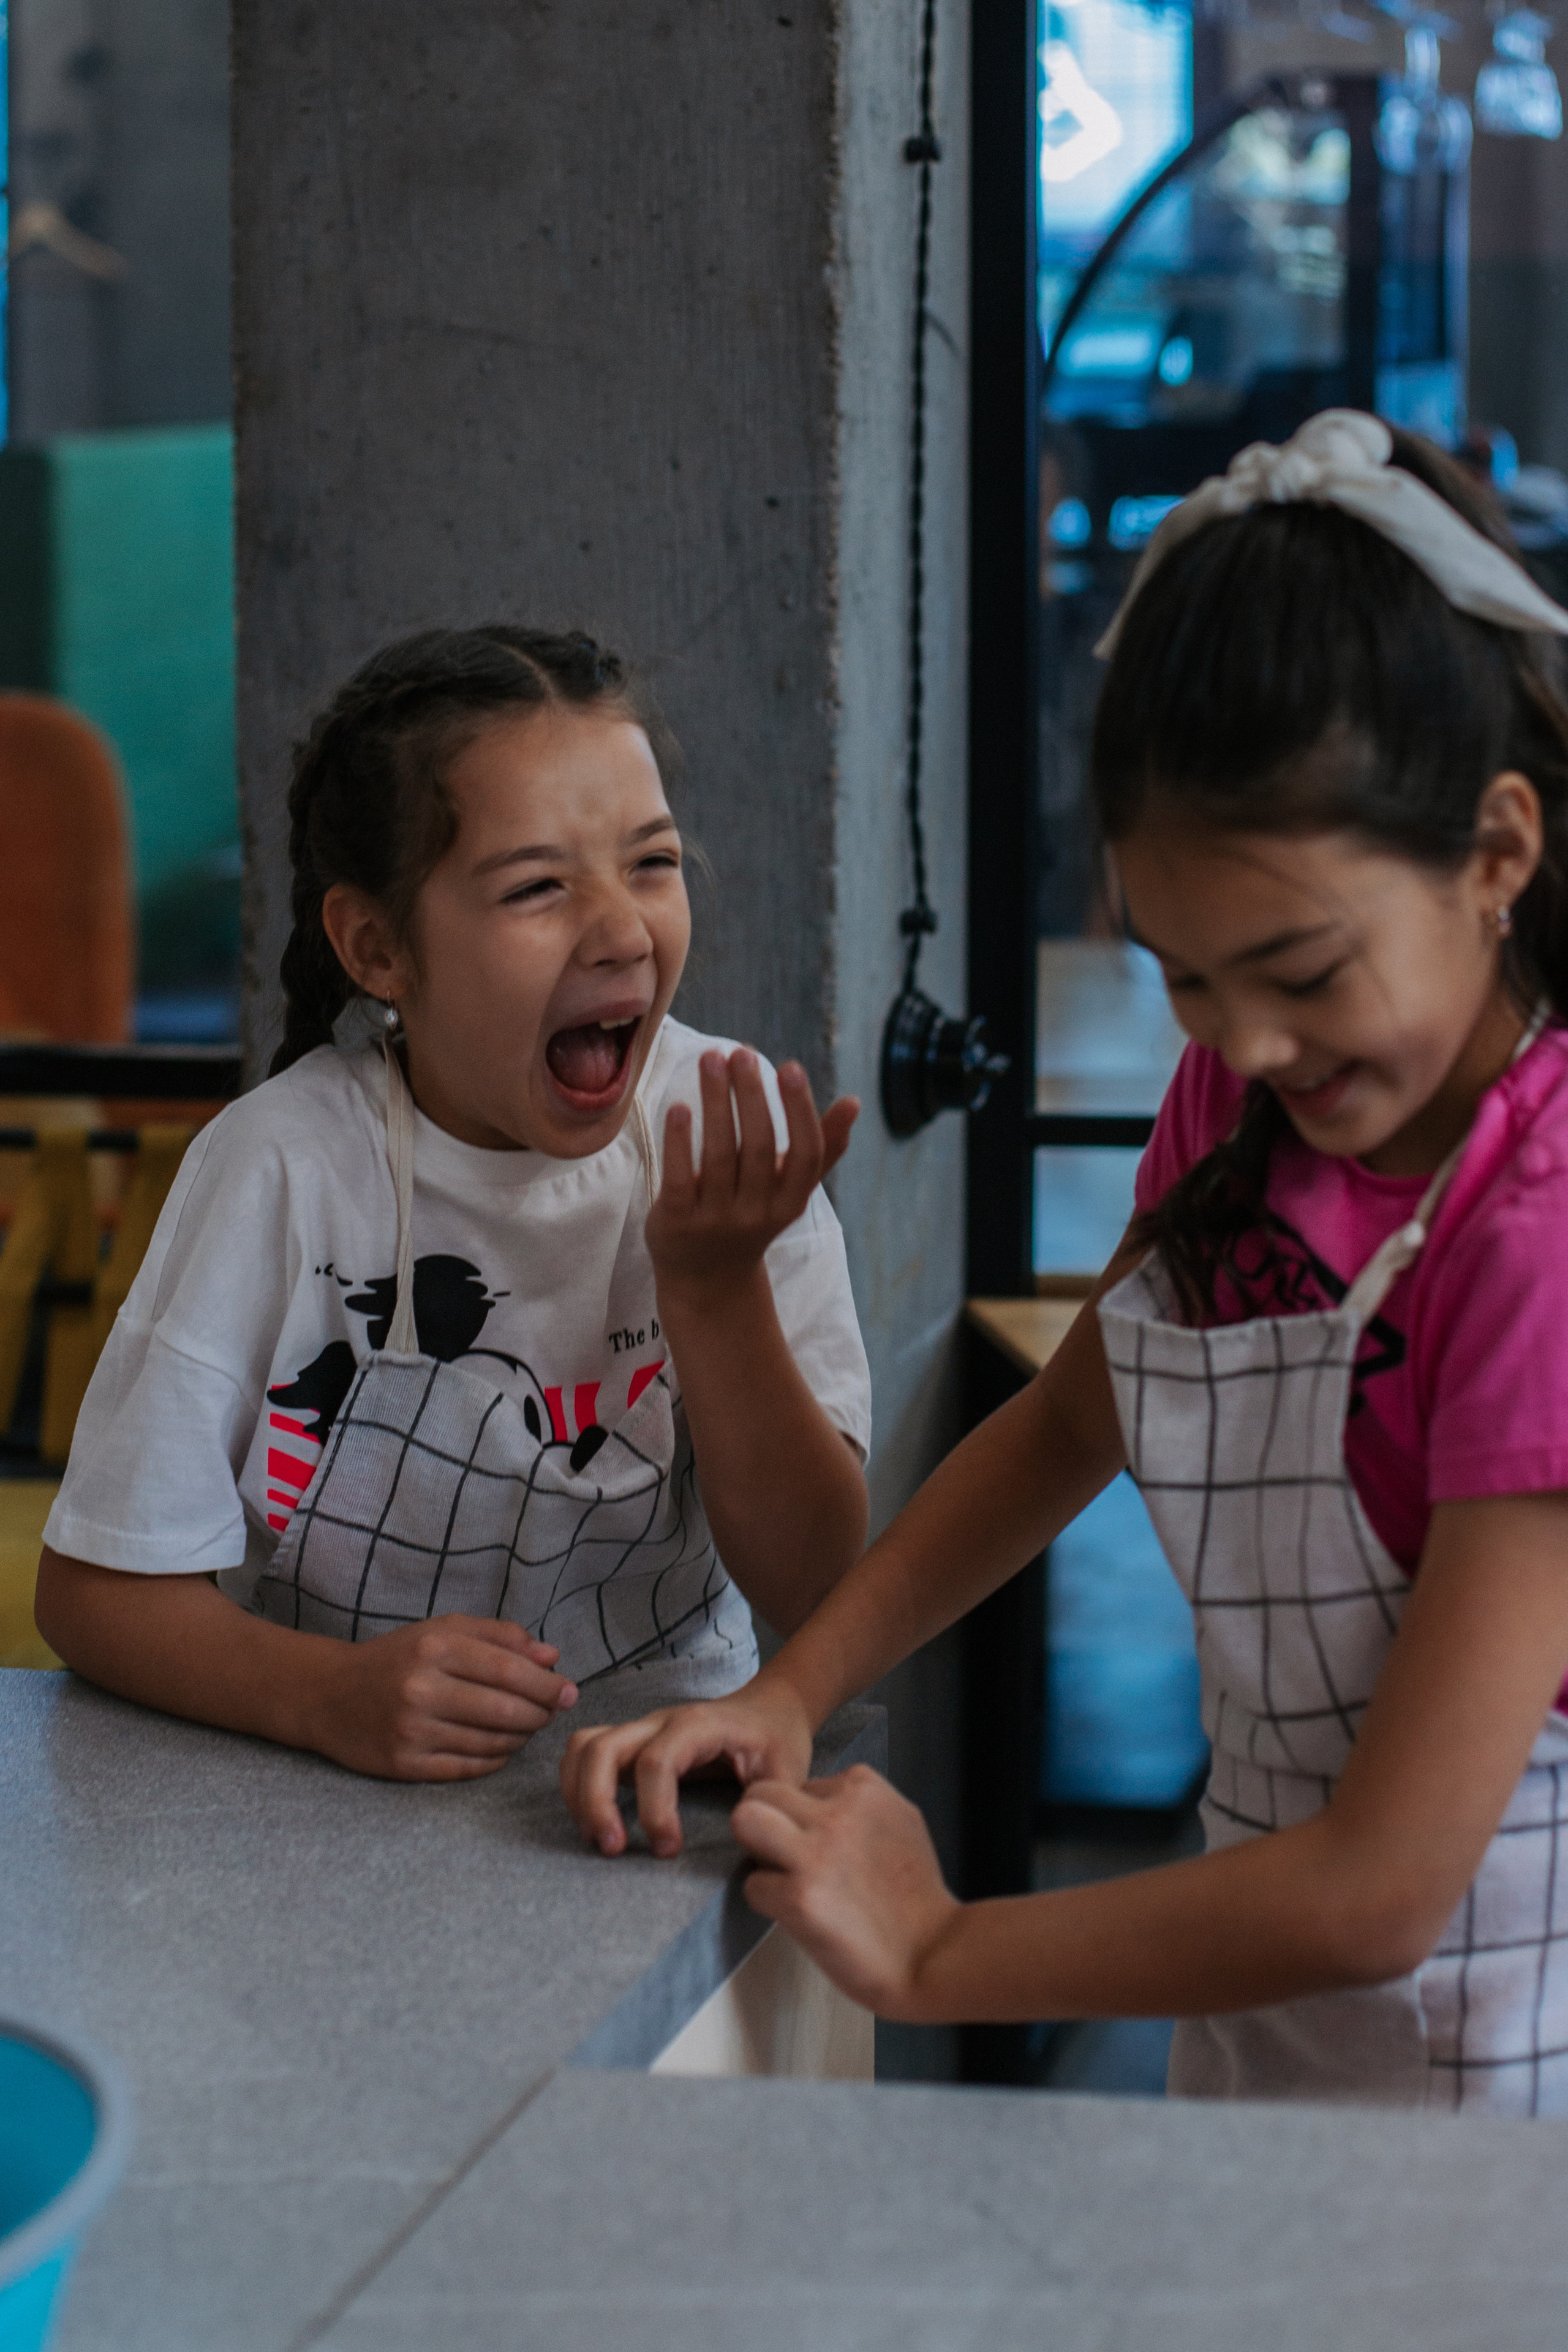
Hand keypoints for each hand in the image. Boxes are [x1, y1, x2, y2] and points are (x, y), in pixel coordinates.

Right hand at [309, 1616, 576, 1781]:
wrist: (327, 1695)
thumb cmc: (395, 1658)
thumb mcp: (441, 1631)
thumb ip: (498, 1636)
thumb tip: (551, 1655)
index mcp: (433, 1648)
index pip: (509, 1670)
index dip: (547, 1684)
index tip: (569, 1690)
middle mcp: (420, 1689)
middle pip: (505, 1710)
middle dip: (541, 1713)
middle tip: (553, 1711)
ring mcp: (411, 1731)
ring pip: (491, 1742)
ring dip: (522, 1736)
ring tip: (528, 1725)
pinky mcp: (404, 1765)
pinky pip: (469, 1767)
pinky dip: (495, 1758)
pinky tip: (502, 1746)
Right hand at [559, 1676, 814, 1856]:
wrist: (772, 1708)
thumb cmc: (778, 1740)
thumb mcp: (787, 1773)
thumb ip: (770, 1807)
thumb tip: (743, 1841)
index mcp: (699, 1726)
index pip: (657, 1761)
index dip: (655, 1810)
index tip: (669, 1849)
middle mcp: (661, 1722)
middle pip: (603, 1746)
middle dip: (596, 1800)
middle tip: (612, 1848)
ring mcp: (642, 1729)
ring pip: (584, 1745)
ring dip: (579, 1792)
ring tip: (598, 1837)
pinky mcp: (632, 1743)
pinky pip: (586, 1752)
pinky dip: (577, 1785)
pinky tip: (596, 1821)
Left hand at [646, 1050, 857, 1304]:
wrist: (707, 1281)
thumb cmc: (752, 1217)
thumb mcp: (789, 1191)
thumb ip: (821, 1149)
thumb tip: (855, 1102)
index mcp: (789, 1202)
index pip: (805, 1153)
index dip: (800, 1110)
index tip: (790, 1066)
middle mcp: (757, 1213)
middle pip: (757, 1147)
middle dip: (751, 1095)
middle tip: (740, 1051)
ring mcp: (716, 1219)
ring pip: (718, 1155)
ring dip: (716, 1102)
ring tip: (711, 1059)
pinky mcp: (677, 1222)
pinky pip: (678, 1177)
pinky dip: (679, 1141)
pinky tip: (679, 1106)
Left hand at [732, 1765, 961, 2020]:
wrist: (933, 1954)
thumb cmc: (917, 1898)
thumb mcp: (900, 1823)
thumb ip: (858, 1806)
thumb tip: (816, 1804)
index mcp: (864, 1789)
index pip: (801, 1783)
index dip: (803, 1816)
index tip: (821, 1844)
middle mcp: (838, 1813)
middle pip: (762, 1792)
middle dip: (764, 1822)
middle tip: (780, 1854)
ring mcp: (817, 1853)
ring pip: (744, 1820)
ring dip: (754, 1849)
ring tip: (777, 1873)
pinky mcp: (799, 1897)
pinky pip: (752, 1885)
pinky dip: (767, 1901)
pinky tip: (796, 1913)